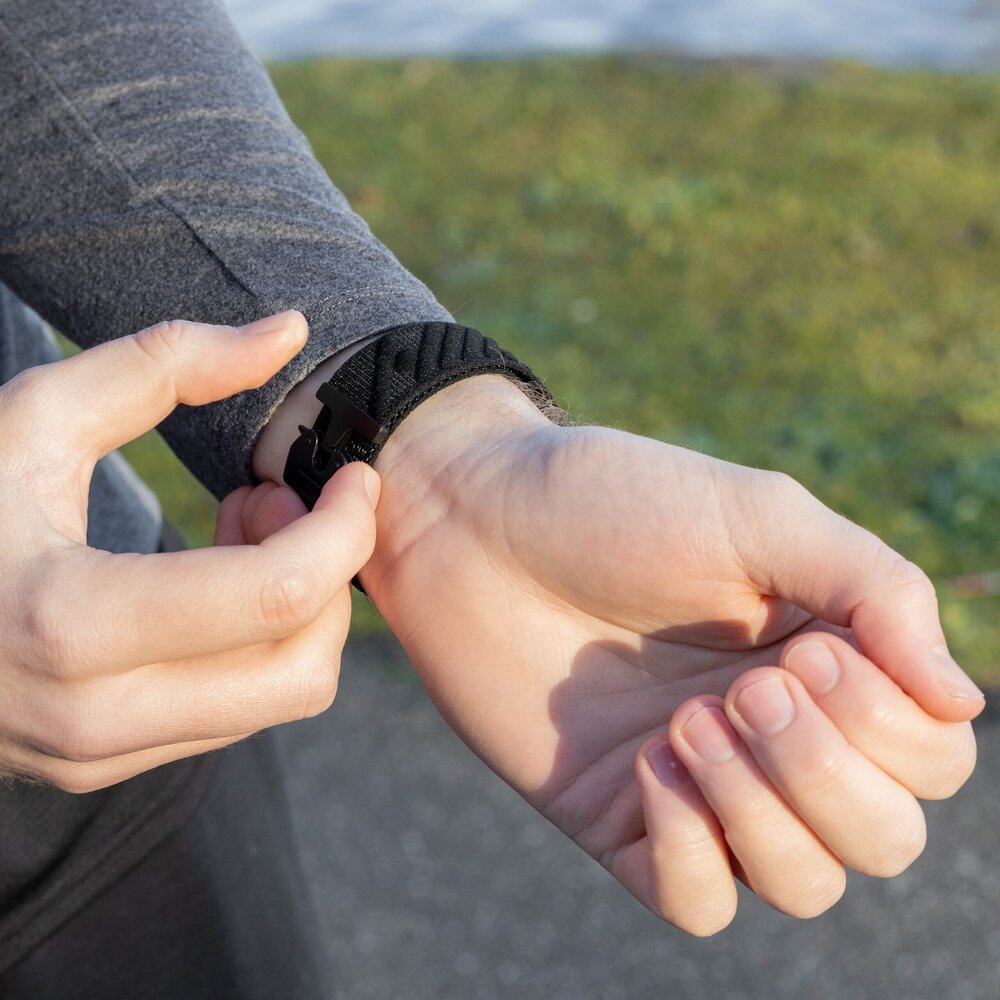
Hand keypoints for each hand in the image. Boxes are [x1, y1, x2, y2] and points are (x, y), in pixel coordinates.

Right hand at [0, 312, 377, 791]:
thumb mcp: (35, 414)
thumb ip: (166, 363)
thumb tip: (292, 330)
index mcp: (69, 621)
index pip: (276, 595)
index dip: (345, 528)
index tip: (354, 477)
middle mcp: (91, 714)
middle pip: (302, 669)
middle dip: (326, 576)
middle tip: (275, 501)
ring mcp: (99, 753)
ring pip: (281, 698)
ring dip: (297, 608)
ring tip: (239, 531)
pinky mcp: (107, 764)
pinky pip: (237, 712)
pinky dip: (258, 641)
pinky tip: (213, 581)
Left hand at [360, 375, 981, 933]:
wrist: (476, 519)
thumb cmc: (614, 501)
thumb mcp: (758, 517)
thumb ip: (872, 590)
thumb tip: (961, 701)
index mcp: (824, 660)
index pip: (931, 757)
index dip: (887, 727)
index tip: (801, 650)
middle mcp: (773, 734)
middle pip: (882, 837)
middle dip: (824, 774)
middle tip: (743, 688)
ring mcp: (699, 784)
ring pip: (804, 881)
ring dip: (761, 812)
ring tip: (685, 722)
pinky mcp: (617, 816)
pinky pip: (697, 902)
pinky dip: (692, 853)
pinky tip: (646, 768)